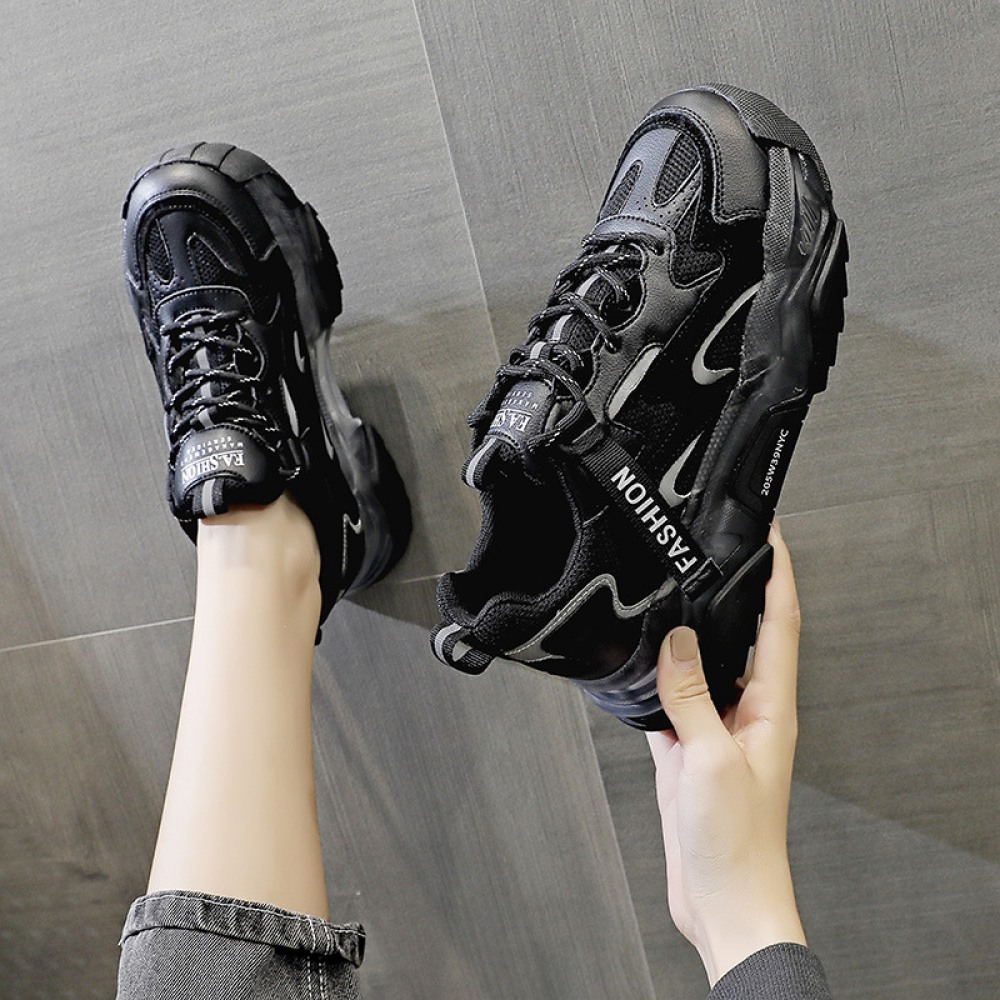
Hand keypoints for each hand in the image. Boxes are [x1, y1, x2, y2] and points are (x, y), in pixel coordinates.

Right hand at [646, 525, 805, 985]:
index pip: (780, 625)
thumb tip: (678, 640)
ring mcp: (717, 733)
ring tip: (669, 600)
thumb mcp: (711, 757)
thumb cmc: (737, 842)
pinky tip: (638, 673)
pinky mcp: (690, 754)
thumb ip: (691, 695)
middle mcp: (748, 715)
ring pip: (702, 669)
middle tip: (713, 552)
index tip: (768, 535)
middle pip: (743, 638)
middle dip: (732, 593)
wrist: (723, 900)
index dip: (778, 575)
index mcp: (770, 709)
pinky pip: (672, 705)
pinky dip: (656, 684)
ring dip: (690, 636)